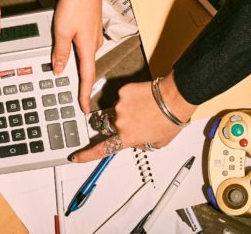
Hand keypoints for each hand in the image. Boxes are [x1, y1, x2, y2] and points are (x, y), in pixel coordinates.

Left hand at [52, 0, 102, 112]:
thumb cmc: (77, 2)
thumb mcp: (62, 31)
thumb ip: (60, 52)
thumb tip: (58, 69)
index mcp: (88, 48)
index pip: (86, 77)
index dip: (84, 94)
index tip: (85, 107)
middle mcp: (94, 43)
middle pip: (86, 67)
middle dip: (79, 81)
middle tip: (74, 94)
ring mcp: (93, 34)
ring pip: (83, 55)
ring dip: (75, 64)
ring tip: (65, 71)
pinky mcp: (90, 26)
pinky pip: (83, 45)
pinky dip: (75, 51)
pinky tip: (68, 48)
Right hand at [71, 72, 196, 162]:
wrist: (174, 97)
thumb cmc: (169, 120)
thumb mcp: (157, 142)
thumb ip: (141, 144)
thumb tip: (135, 140)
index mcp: (126, 138)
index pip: (101, 149)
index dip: (86, 155)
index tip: (75, 157)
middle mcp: (119, 123)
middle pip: (110, 126)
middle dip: (119, 125)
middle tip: (137, 120)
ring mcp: (119, 106)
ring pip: (117, 110)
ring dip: (127, 111)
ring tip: (144, 108)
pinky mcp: (122, 92)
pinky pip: (122, 97)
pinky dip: (130, 98)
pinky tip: (143, 99)